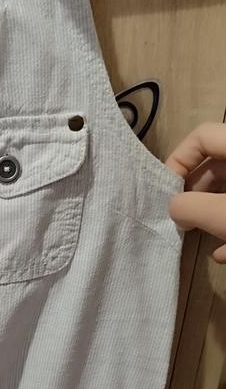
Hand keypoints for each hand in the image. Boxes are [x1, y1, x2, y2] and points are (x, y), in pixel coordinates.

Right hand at [165, 122, 225, 262]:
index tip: (167, 191)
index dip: (179, 160)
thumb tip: (174, 208)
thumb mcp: (221, 214)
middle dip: (193, 194)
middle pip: (215, 166)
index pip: (201, 137)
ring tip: (198, 235)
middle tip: (181, 220)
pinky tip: (222, 251)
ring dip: (210, 215)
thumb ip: (189, 207)